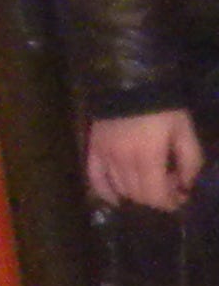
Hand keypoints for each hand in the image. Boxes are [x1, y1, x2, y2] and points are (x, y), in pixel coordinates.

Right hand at [91, 111, 205, 213]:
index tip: (182, 197)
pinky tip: (116, 199)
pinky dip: (104, 192)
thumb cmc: (162, 108)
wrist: (130, 84)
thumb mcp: (185, 131)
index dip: (170, 202)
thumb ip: (190, 161)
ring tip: (150, 184)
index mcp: (148, 156)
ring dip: (137, 194)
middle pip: (139, 194)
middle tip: (169, 188)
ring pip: (120, 188)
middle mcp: (123, 161)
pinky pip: (95, 178)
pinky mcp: (94, 150)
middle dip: (157, 198)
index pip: (155, 194)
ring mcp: (105, 156)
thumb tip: (186, 185)